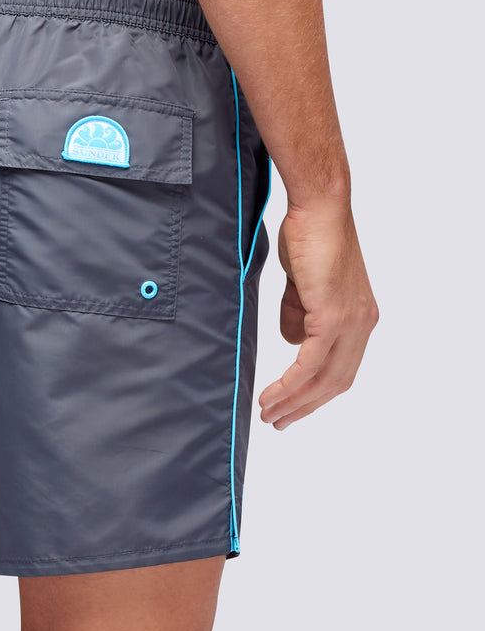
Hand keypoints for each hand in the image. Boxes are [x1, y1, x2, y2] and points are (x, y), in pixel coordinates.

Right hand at [258, 198, 377, 429]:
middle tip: (278, 422)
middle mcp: (362, 324)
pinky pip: (310, 362)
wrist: (318, 209)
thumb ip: (299, 314)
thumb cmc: (309, 235)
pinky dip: (291, 383)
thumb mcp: (302, 285)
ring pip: (324, 378)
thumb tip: (293, 341)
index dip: (315, 393)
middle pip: (336, 381)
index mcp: (359, 318)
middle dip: (305, 407)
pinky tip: (273, 394)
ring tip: (269, 413)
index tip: (291, 407)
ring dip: (294, 400)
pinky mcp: (333, 317)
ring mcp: (351, 322)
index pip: (341, 369)